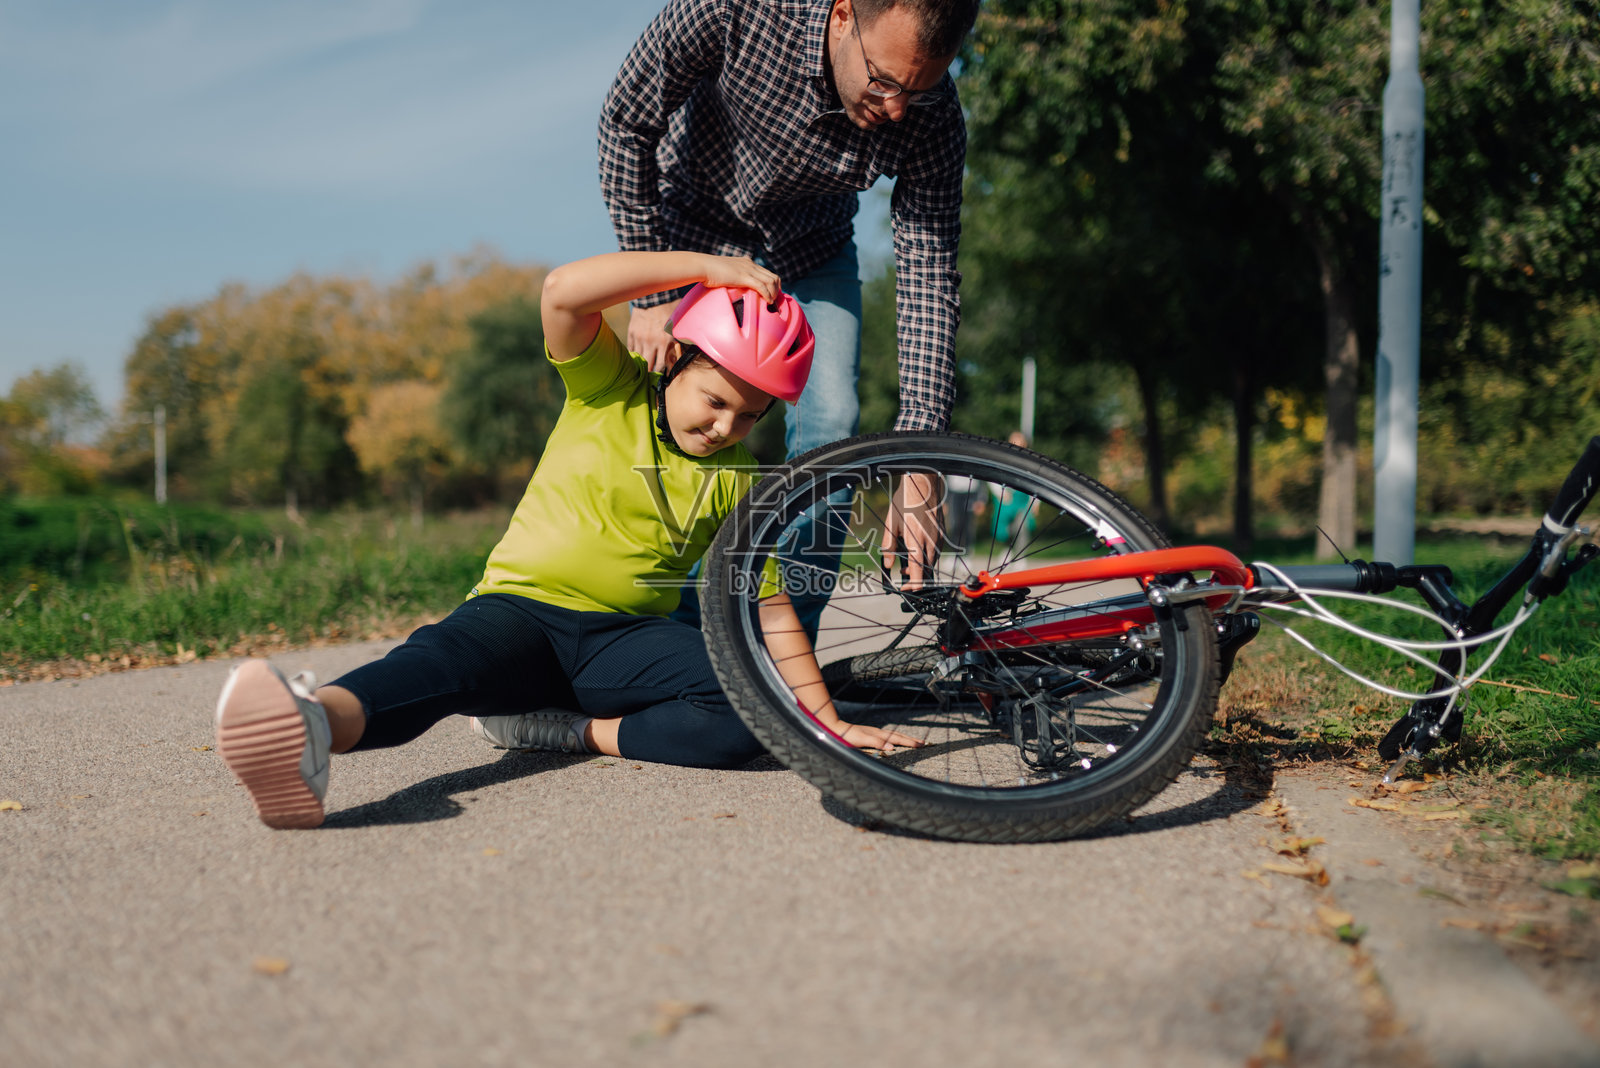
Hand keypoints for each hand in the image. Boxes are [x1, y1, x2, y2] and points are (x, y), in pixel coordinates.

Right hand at [628, 301, 679, 372]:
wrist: (654, 296)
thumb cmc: (670, 310)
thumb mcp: (678, 326)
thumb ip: (679, 341)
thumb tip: (683, 355)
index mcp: (665, 341)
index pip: (663, 365)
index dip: (663, 374)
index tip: (664, 378)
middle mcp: (652, 342)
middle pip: (649, 366)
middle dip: (651, 373)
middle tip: (653, 378)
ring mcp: (640, 338)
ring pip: (639, 359)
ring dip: (642, 366)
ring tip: (644, 372)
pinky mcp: (632, 333)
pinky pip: (631, 350)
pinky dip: (634, 355)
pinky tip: (637, 359)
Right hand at [699, 254, 778, 301]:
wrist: (702, 266)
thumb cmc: (708, 271)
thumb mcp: (724, 272)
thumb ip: (731, 277)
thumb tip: (730, 286)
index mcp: (747, 262)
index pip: (767, 272)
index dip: (773, 284)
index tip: (772, 294)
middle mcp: (750, 264)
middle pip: (773, 277)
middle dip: (777, 290)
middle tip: (775, 301)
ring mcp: (748, 270)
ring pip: (771, 281)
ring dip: (774, 294)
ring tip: (772, 303)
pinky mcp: (744, 277)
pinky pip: (762, 287)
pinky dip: (768, 295)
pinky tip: (768, 302)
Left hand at [825, 716, 924, 752]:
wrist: (832, 730)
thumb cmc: (846, 736)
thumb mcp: (861, 740)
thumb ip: (877, 742)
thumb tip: (892, 746)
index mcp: (878, 734)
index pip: (898, 738)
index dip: (910, 742)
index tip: (922, 745)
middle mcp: (877, 733)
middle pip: (898, 736)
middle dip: (911, 740)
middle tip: (924, 743)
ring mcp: (873, 734)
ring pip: (893, 736)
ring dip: (904, 739)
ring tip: (914, 742)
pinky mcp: (869, 736)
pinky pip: (887, 738)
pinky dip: (895, 740)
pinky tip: (894, 742)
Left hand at [882, 471, 942, 589]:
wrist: (924, 484)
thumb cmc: (905, 502)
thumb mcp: (890, 523)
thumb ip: (888, 546)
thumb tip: (887, 564)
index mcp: (916, 543)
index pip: (919, 575)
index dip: (913, 587)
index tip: (905, 590)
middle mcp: (930, 544)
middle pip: (927, 572)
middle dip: (915, 577)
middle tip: (902, 575)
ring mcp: (939, 539)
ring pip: (933, 563)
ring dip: (921, 567)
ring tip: (907, 563)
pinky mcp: (942, 534)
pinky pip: (936, 552)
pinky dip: (927, 556)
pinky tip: (917, 549)